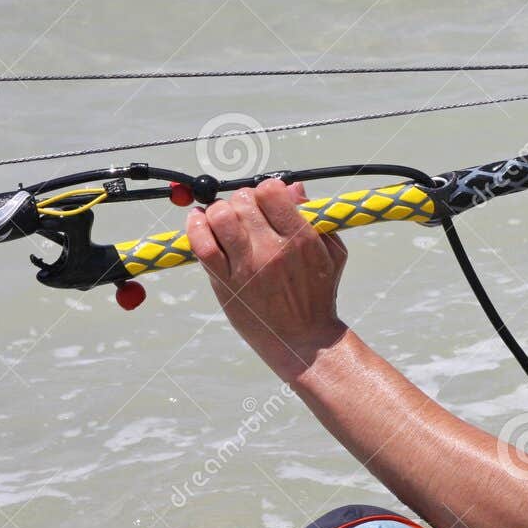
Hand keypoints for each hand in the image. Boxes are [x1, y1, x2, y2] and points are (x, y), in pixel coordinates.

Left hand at [186, 178, 349, 379]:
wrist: (303, 340)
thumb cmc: (319, 295)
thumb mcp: (332, 254)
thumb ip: (315, 217)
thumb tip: (293, 187)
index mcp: (301, 240)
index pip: (271, 191)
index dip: (266, 189)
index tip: (267, 200)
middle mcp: (272, 251)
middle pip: (243, 201)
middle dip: (243, 200)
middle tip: (246, 213)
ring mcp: (246, 268)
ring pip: (219, 217)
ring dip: (219, 210)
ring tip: (225, 219)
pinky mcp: (225, 283)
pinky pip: (201, 245)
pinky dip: (195, 227)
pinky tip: (199, 221)